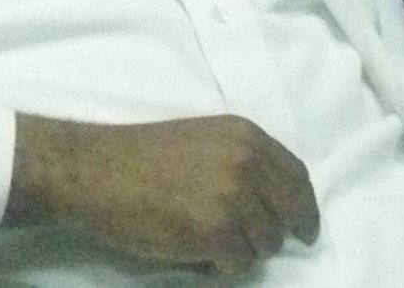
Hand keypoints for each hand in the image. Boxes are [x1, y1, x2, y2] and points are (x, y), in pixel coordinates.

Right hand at [8, 113, 318, 274]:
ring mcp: (235, 197)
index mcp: (245, 134)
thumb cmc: (142, 155)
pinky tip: (198, 254)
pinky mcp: (218, 232)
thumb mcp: (203, 139)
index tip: (304, 228)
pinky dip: (222, 267)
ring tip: (209, 241)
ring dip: (243, 250)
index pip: (297, 177)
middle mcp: (248, 162)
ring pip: (265, 244)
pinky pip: (238, 264)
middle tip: (255, 245)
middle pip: (288, 214)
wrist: (99, 171)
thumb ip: (240, 160)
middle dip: (276, 234)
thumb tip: (270, 201)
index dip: (304, 207)